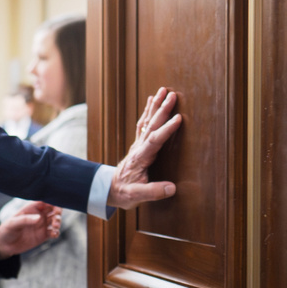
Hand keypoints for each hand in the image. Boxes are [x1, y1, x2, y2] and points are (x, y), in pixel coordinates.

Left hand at [0, 201, 61, 258]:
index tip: (55, 203)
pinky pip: (54, 232)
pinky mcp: (43, 235)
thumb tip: (39, 218)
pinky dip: (56, 232)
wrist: (5, 245)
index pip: (44, 199)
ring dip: (58, 221)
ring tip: (55, 226)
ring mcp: (42, 225)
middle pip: (53, 208)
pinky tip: (54, 234)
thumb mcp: (13, 223)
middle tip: (56, 215)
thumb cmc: (7, 230)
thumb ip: (25, 220)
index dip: (52, 199)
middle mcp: (38, 214)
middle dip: (58, 210)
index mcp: (31, 207)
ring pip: (55, 219)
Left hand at [108, 87, 181, 208]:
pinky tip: (151, 101)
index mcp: (140, 158)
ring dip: (155, 106)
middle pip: (151, 125)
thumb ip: (152, 192)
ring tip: (163, 91)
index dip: (166, 129)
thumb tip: (172, 188)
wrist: (108, 190)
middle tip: (171, 95)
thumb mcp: (136, 196)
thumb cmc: (123, 193)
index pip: (154, 140)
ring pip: (147, 121)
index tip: (178, 119)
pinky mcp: (139, 145)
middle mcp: (138, 148)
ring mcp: (138, 145)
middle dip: (162, 110)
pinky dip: (148, 112)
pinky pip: (144, 124)